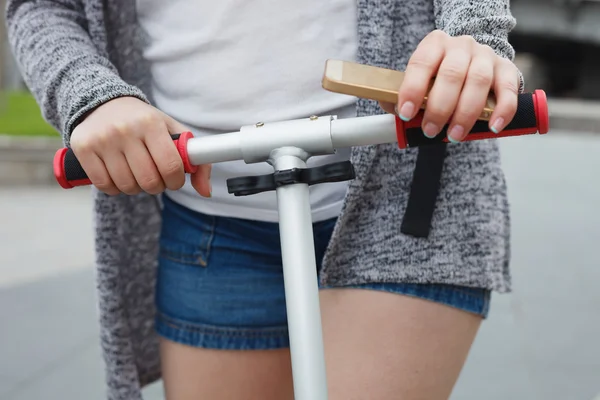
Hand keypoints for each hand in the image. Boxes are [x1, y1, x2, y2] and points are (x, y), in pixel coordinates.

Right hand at [70, 96, 211, 196]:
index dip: (176, 181)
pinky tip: (118, 175)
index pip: (171, 166)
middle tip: (155, 178)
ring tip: (136, 174)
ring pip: (127, 186)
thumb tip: (206, 192)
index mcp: (151, 123)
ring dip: (136, 188)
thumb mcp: (172, 132)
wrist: (102, 102)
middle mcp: (126, 130)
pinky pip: (104, 185)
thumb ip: (196, 160)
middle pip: (149, 181)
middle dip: (157, 186)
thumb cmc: (144, 122)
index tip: (174, 180)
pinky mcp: (83, 148)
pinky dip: (115, 188)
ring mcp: (102, 139)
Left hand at [381, 30, 519, 141]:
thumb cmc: (439, 77)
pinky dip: (502, 110)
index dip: (412, 89)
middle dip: (439, 108)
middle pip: (451, 74)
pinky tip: (492, 126)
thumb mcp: (419, 80)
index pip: (421, 63)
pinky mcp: (507, 69)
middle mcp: (461, 46)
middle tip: (430, 131)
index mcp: (434, 44)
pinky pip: (508, 90)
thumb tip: (388, 106)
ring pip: (478, 81)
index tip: (405, 113)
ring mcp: (486, 56)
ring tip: (455, 135)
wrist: (472, 61)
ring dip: (466, 113)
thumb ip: (401, 94)